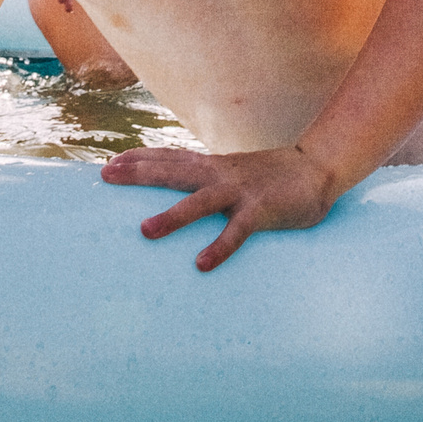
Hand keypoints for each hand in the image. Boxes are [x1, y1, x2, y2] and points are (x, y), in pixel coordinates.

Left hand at [99, 144, 339, 271]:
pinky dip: (219, 247)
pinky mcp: (260, 211)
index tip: (110, 163)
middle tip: (105, 176)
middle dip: (138, 172)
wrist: (317, 168)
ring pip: (199, 202)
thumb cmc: (272, 176)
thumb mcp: (234, 172)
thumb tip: (188, 192)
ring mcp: (239, 191)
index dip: (140, 157)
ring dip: (172, 215)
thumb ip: (210, 180)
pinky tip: (202, 264)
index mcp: (213, 164)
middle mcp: (220, 173)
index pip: (170, 156)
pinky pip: (236, 232)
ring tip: (145, 231)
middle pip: (172, 170)